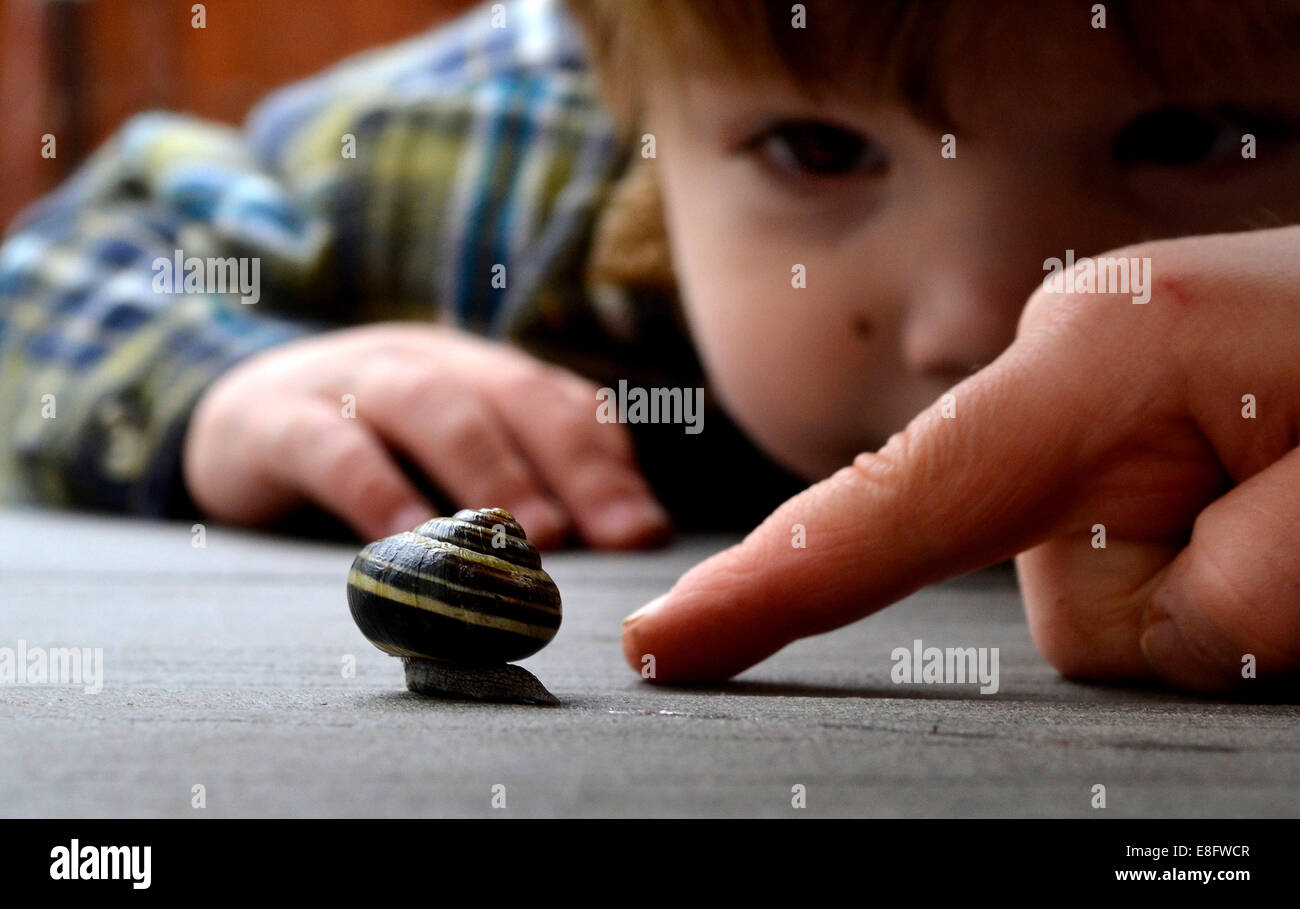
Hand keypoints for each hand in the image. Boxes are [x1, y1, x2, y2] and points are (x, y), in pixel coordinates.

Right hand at [184, 322, 669, 546]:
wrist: (237, 414)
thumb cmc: (373, 447)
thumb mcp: (455, 452)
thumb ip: (537, 472)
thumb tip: (641, 525)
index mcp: (474, 369)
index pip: (556, 401)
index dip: (606, 462)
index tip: (645, 532)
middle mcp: (423, 361)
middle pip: (508, 395)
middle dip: (567, 465)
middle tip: (605, 536)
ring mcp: (347, 381)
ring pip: (429, 406)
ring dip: (489, 470)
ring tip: (532, 538)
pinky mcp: (276, 420)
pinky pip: (329, 446)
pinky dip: (375, 490)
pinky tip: (408, 540)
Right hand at [622, 226, 1299, 693]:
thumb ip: (1215, 603)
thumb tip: (1133, 618)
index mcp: (1098, 359)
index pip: (891, 506)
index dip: (770, 590)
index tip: (664, 645)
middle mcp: (1073, 357)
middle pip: (1052, 589)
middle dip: (1182, 612)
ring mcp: (1100, 383)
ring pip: (1107, 590)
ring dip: (1222, 592)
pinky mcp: (1129, 414)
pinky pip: (1138, 550)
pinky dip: (1222, 564)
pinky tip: (1287, 497)